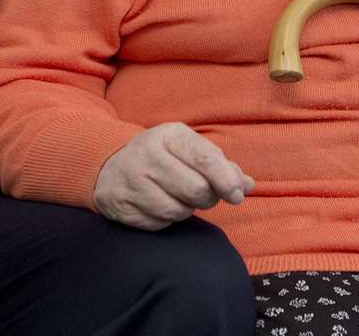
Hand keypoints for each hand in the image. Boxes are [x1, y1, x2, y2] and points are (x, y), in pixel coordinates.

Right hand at [94, 122, 254, 230]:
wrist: (110, 167)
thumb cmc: (162, 158)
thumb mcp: (189, 150)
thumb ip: (221, 166)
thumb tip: (248, 185)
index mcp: (169, 135)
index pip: (205, 158)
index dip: (226, 179)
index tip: (238, 194)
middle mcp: (147, 154)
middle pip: (195, 189)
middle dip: (208, 198)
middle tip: (205, 195)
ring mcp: (131, 180)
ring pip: (177, 210)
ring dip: (186, 210)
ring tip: (180, 197)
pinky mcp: (120, 204)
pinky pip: (158, 223)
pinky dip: (166, 220)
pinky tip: (160, 205)